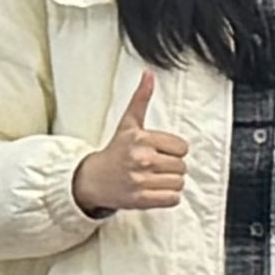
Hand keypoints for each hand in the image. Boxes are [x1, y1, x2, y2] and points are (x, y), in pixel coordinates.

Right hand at [71, 73, 189, 214]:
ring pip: (179, 183)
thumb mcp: (128, 124)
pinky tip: (152, 191)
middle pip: (182, 166)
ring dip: (169, 183)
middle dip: (171, 167)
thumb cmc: (115, 151)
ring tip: (151, 178)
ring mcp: (140, 181)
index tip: (156, 152)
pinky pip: (173, 199)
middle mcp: (141, 159)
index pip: (182, 148)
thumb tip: (149, 73)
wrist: (91, 180)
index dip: (173, 151)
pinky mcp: (140, 200)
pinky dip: (167, 197)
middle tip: (152, 166)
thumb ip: (141, 99)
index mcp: (142, 139)